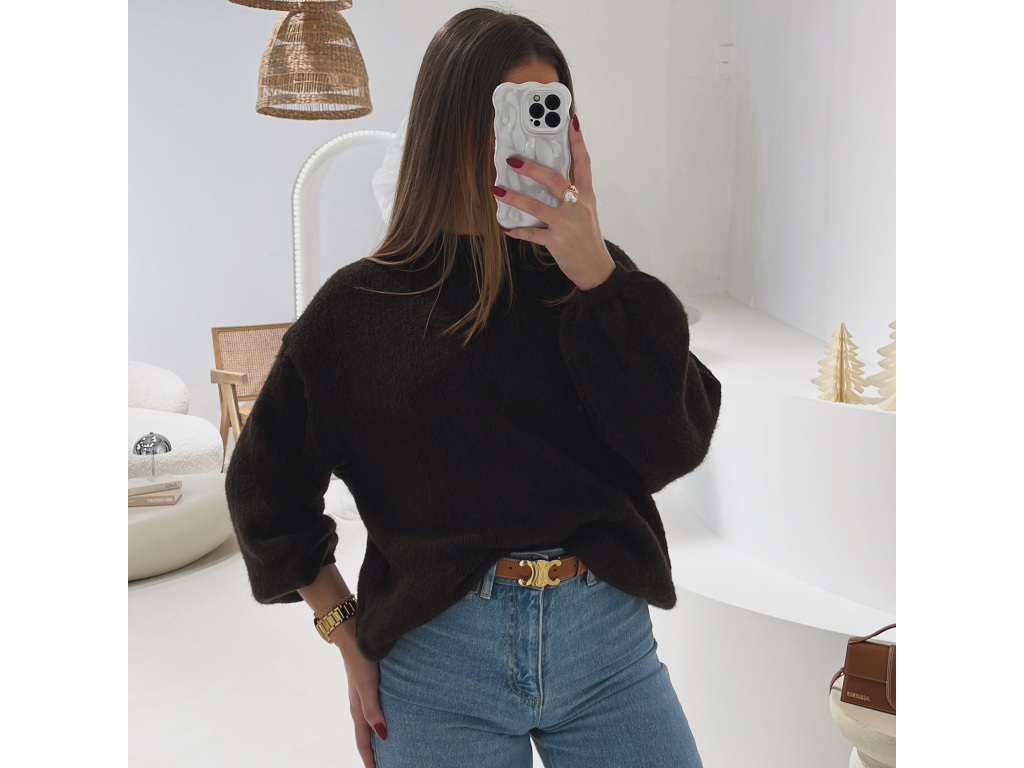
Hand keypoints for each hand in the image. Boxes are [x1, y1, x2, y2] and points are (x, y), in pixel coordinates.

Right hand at [333, 620, 385, 767]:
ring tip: (388, 750)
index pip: (363, 743)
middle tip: (383, 766)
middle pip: (365, 737)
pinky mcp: (368, 686)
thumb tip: (382, 735)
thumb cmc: (361, 660)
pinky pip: (372, 711)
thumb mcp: (367, 685)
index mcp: (358, 710)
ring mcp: (362, 696)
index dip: (369, 760)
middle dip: (372, 754)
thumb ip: (373, 709)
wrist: (354, 635)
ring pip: (369, 725)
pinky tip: (388, 719)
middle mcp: (359, 706)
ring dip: (375, 739)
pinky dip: (378, 722)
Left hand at [490, 114, 615, 290]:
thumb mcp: (586, 210)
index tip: (571, 121)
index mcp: (586, 195)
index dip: (578, 141)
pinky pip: (532, 234)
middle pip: (554, 180)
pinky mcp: (557, 242)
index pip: (583, 162)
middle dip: (532, 168)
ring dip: (514, 198)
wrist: (596, 268)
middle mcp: (578, 207)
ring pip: (536, 207)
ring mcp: (567, 225)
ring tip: (497, 189)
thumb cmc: (588, 237)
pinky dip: (517, 231)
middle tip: (513, 160)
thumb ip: (572, 193)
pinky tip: (505, 227)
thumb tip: (547, 176)